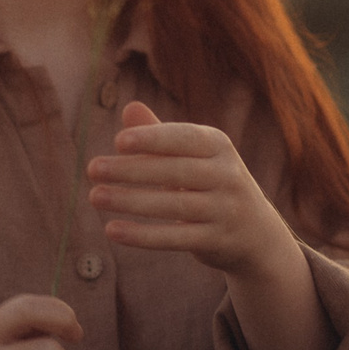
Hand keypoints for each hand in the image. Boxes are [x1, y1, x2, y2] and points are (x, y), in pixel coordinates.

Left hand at [88, 101, 294, 282]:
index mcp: (219, 146)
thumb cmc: (211, 184)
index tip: (118, 141)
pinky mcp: (217, 241)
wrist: (256, 234)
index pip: (185, 138)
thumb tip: (130, 108)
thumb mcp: (193, 157)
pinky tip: (112, 230)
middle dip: (131, 170)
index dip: (153, 138)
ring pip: (173, 206)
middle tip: (92, 169)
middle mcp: (227, 175)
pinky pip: (175, 238)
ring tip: (95, 196)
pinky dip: (142, 235)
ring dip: (130, 201)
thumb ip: (161, 136)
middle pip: (175, 171)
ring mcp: (225, 210)